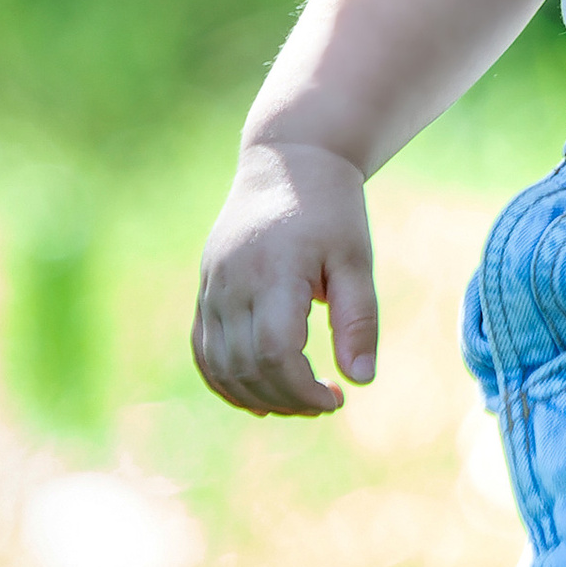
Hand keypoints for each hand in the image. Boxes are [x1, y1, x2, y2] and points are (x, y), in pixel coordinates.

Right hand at [193, 144, 378, 414]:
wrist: (286, 162)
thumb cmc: (331, 209)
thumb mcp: (355, 258)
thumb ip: (358, 319)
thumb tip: (362, 381)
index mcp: (275, 272)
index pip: (276, 354)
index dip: (303, 390)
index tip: (337, 398)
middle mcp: (233, 283)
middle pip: (246, 367)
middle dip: (287, 400)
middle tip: (326, 404)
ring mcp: (212, 287)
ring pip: (219, 366)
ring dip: (256, 397)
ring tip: (299, 401)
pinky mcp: (205, 289)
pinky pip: (203, 350)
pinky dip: (226, 381)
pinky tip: (261, 394)